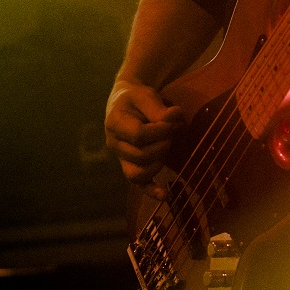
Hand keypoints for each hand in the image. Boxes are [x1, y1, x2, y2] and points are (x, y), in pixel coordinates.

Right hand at [105, 80, 183, 198]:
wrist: (126, 102)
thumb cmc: (136, 98)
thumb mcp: (146, 95)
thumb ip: (159, 108)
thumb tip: (175, 117)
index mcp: (114, 123)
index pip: (139, 135)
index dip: (161, 131)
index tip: (175, 121)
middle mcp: (113, 144)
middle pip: (140, 155)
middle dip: (163, 144)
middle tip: (175, 131)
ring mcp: (121, 158)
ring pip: (138, 173)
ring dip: (159, 162)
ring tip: (168, 145)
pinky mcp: (129, 166)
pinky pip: (138, 184)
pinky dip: (151, 190)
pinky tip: (165, 195)